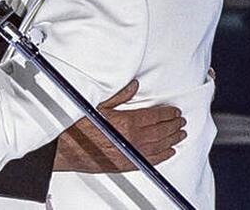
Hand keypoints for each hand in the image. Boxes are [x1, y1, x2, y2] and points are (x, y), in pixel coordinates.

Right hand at [53, 80, 185, 172]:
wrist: (67, 149)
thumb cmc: (79, 128)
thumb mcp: (98, 105)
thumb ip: (119, 95)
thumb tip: (134, 86)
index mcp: (127, 123)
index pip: (155, 117)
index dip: (167, 114)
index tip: (175, 111)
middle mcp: (132, 139)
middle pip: (161, 132)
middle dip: (174, 126)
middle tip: (181, 122)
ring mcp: (131, 153)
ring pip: (159, 146)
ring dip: (172, 139)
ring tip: (180, 135)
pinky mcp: (127, 164)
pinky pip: (151, 160)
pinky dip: (163, 156)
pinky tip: (169, 152)